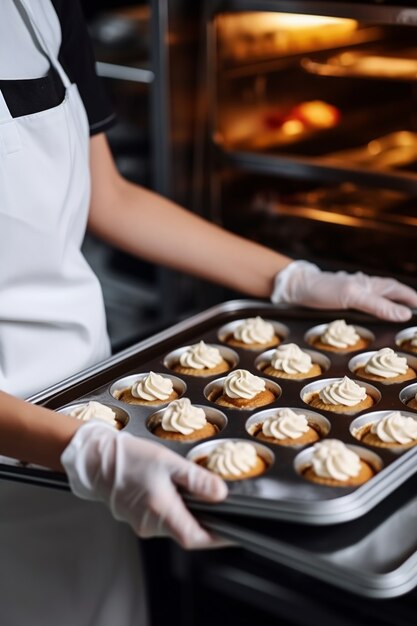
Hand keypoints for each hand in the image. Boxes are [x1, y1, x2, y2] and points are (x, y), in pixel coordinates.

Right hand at [61, 422, 227, 548]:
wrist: (97, 460)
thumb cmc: (130, 458)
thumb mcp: (169, 462)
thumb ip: (196, 479)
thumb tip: (220, 493)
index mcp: (160, 511)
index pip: (195, 537)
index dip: (218, 537)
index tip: (234, 531)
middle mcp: (150, 525)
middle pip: (186, 533)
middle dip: (205, 522)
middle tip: (221, 507)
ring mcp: (142, 524)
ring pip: (175, 526)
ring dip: (189, 514)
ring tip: (198, 493)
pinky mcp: (137, 519)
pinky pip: (163, 520)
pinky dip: (175, 510)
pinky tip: (176, 492)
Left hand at [271, 261, 416, 321]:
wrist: (297, 288)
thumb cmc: (324, 289)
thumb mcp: (352, 297)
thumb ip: (377, 305)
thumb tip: (403, 314)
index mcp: (370, 285)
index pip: (398, 291)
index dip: (411, 299)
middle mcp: (364, 287)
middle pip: (390, 293)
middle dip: (404, 301)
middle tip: (413, 313)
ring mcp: (353, 293)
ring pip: (378, 298)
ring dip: (389, 306)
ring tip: (399, 316)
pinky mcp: (342, 300)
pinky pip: (364, 305)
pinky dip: (373, 310)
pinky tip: (371, 316)